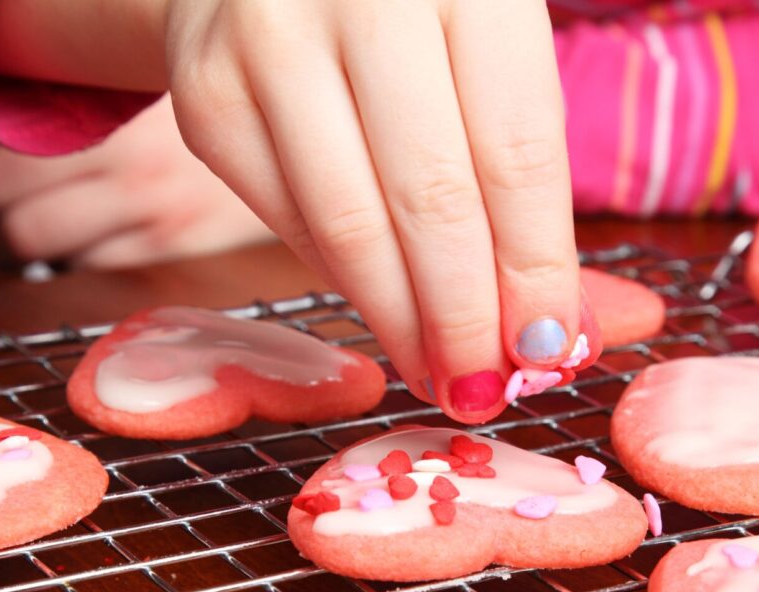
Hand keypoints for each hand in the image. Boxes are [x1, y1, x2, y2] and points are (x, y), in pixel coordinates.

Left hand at [0, 95, 276, 271]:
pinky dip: (64, 263)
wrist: (312, 145)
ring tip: (15, 243)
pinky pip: (85, 264)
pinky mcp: (169, 242)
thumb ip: (82, 105)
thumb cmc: (222, 107)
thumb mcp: (144, 91)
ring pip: (28, 238)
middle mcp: (116, 148)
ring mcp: (144, 200)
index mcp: (103, 98)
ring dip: (6, 247)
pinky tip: (75, 251)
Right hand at [162, 0, 593, 420]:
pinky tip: (383, 312)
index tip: (547, 350)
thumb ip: (523, 175)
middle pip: (430, 198)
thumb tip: (551, 333)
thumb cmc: (415, 17)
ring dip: (402, 322)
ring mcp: (268, 38)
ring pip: (348, 225)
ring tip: (438, 375)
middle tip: (484, 388)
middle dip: (464, 317)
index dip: (535, 267)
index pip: (515, 152)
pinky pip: (288, 222)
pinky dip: (345, 283)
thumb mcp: (489, 53)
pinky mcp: (206, 94)